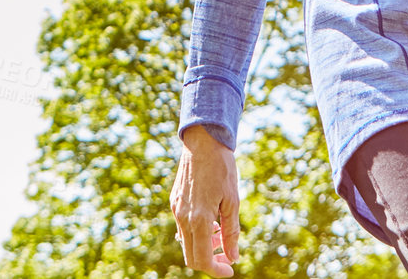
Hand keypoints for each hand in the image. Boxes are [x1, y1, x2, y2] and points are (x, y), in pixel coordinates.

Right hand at [170, 125, 240, 276]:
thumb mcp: (232, 202)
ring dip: (203, 246)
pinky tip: (210, 220)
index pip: (202, 260)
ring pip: (186, 242)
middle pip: (191, 257)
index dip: (217, 270)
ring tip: (220, 234)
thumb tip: (233, 257)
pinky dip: (196, 232)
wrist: (203, 142)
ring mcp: (176, 210)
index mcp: (199, 220)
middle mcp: (183, 218)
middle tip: (226, 256)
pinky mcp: (174, 202)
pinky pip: (182, 227)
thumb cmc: (222, 169)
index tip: (230, 269)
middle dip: (210, 261)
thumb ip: (231, 233)